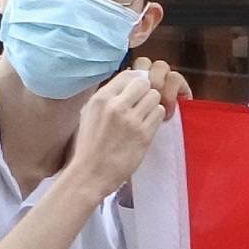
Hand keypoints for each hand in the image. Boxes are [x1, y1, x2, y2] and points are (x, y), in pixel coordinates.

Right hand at [63, 67, 174, 198]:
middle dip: (145, 93)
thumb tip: (126, 85)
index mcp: (100, 99)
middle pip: (144, 83)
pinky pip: (159, 113)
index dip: (135, 83)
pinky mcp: (144, 135)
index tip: (135, 93)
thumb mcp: (89, 114)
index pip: (128, 75)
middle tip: (141, 106)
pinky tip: (146, 126)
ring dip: (152, 105)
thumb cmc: (88, 146)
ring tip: (144, 117)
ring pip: (154, 97)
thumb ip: (107, 99)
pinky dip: (156, 118)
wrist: (90, 174)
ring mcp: (131, 120)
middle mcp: (116, 106)